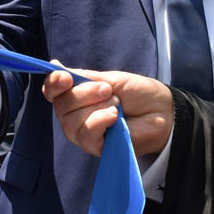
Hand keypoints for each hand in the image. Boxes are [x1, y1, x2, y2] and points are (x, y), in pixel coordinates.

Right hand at [42, 67, 173, 157]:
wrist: (162, 110)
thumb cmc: (138, 94)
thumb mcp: (109, 79)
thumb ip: (82, 77)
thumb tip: (54, 65)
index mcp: (76, 96)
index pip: (52, 91)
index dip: (54, 84)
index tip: (66, 78)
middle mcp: (74, 115)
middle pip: (62, 106)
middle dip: (85, 93)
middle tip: (109, 90)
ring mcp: (83, 133)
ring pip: (71, 121)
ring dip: (96, 107)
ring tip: (116, 104)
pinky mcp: (96, 147)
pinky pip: (86, 134)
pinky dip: (100, 121)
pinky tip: (114, 117)